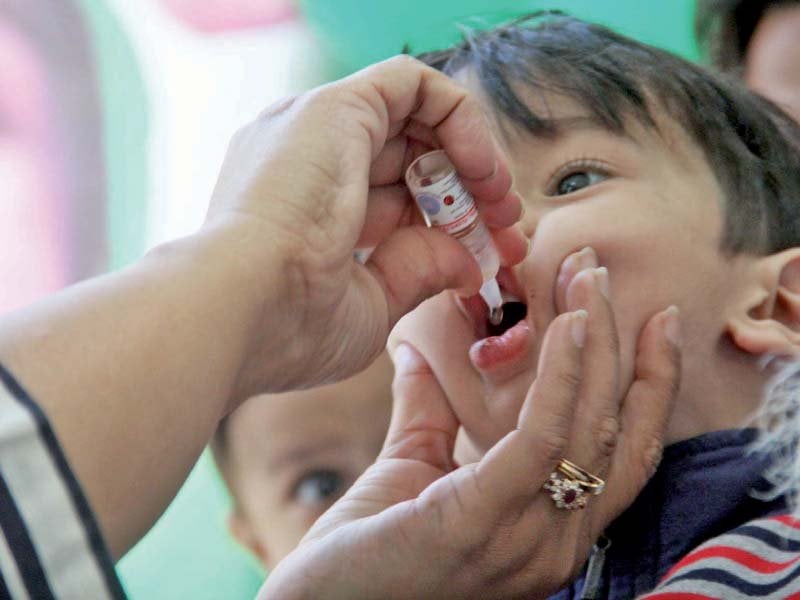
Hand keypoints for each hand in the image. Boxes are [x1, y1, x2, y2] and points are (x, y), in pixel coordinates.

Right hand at [205, 55, 526, 397]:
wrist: (240, 311)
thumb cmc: (289, 327)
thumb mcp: (371, 305)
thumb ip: (418, 273)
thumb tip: (467, 262)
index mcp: (306, 210)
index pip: (393, 201)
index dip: (448, 224)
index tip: (489, 256)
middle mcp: (309, 160)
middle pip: (410, 160)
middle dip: (469, 194)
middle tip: (507, 228)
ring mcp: (317, 129)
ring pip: (415, 120)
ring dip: (471, 158)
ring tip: (500, 202)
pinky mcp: (337, 107)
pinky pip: (414, 84)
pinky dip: (460, 117)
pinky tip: (481, 170)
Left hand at [257, 284, 680, 598]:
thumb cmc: (366, 553)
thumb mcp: (411, 470)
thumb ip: (427, 414)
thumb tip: (415, 352)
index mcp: (549, 531)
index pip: (624, 451)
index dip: (646, 382)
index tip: (650, 319)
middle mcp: (556, 542)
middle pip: (618, 431)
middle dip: (621, 344)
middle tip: (603, 273)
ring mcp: (524, 540)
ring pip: (588, 426)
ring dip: (594, 343)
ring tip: (587, 278)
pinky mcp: (480, 522)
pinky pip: (540, 438)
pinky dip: (560, 377)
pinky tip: (562, 325)